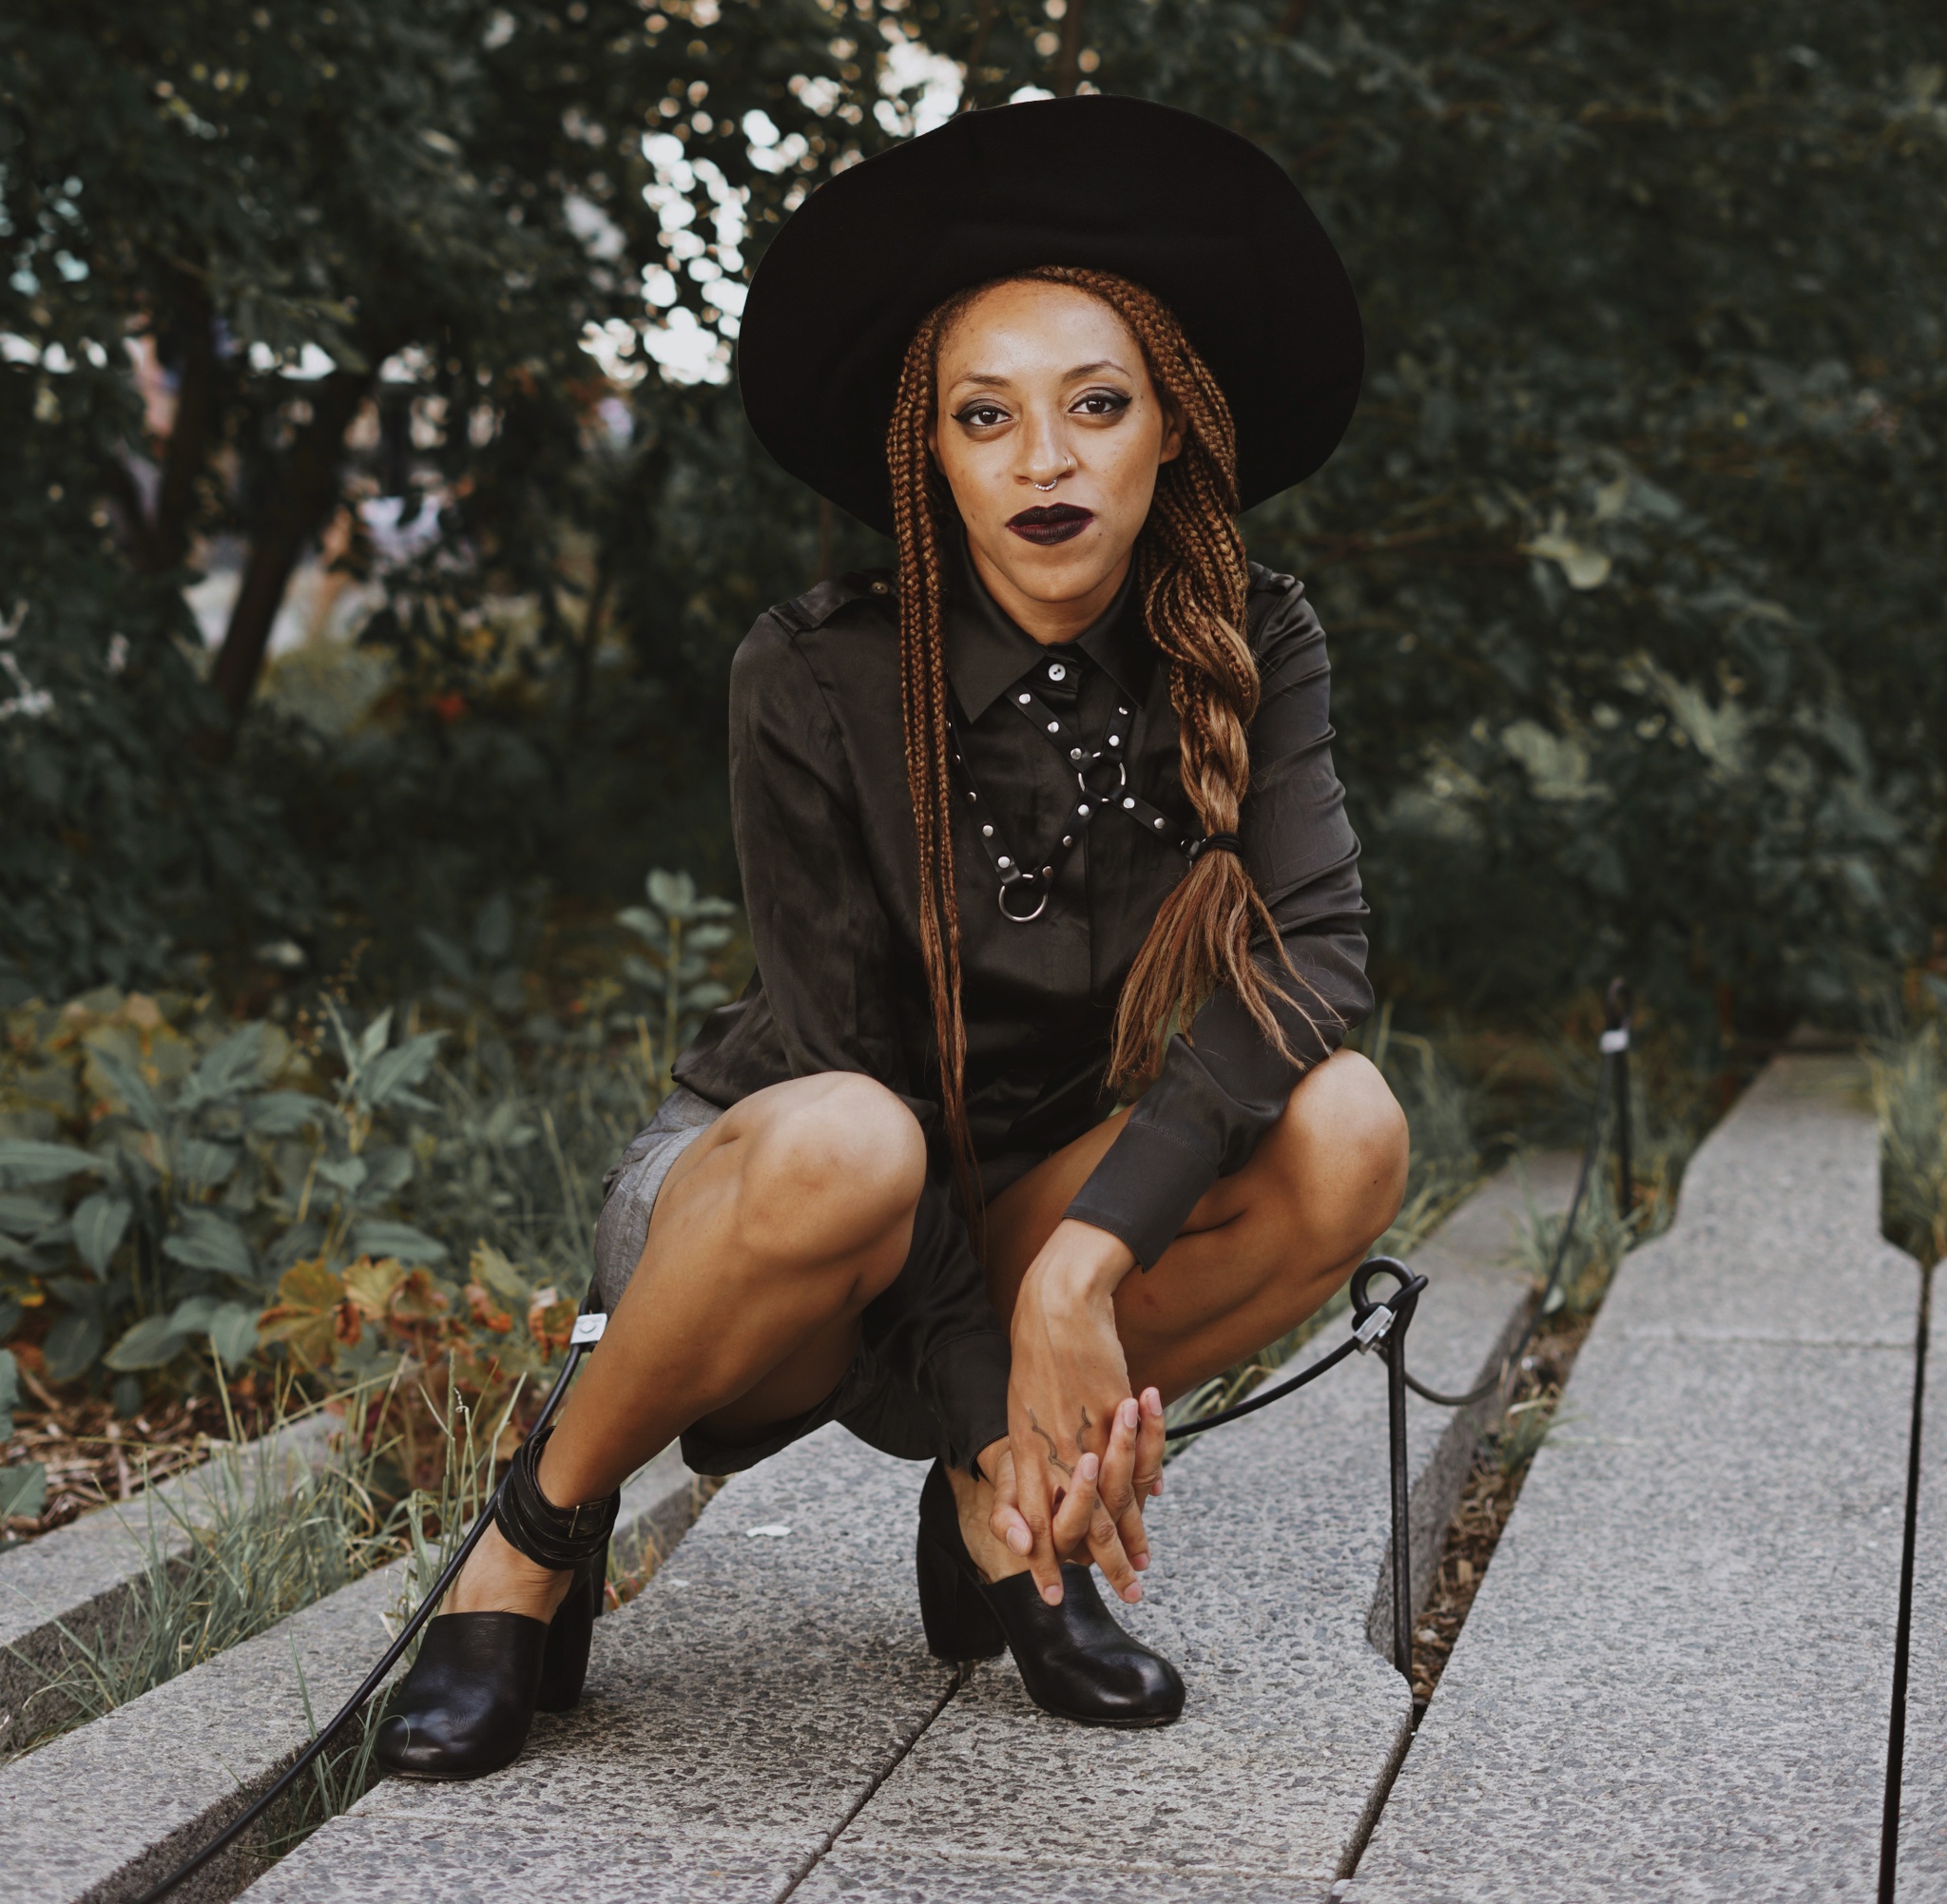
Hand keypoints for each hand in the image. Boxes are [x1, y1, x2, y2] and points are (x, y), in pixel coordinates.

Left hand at [997, 1219, 1164, 1605]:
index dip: (1041, 1560)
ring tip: (1145, 1564)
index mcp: (1023, 1449)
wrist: (1057, 1303)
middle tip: (1126, 1596)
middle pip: (1078, 1524)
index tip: (1050, 1596)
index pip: (1031, 1521)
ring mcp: (1084, 1432)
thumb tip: (1048, 1492)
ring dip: (1132, 1535)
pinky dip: (1147, 1482)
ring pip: (1111, 1500)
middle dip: (1102, 1565)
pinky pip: (1135, 1460)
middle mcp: (1051, 1449)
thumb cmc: (1036, 1351)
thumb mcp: (1021, 1409)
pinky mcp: (1112, 1413)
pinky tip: (1154, 1500)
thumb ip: (1034, 1453)